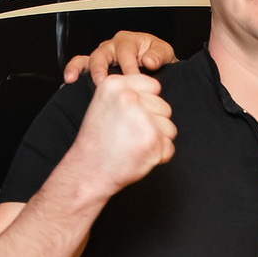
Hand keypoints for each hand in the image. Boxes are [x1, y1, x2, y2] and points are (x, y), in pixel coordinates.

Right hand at [63, 31, 177, 81]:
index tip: (132, 81)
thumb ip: (158, 56)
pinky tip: (68, 81)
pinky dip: (73, 71)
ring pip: (87, 59)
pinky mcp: (95, 67)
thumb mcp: (164, 54)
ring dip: (79, 69)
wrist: (156, 67)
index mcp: (128, 40)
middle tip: (103, 83)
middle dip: (100, 69)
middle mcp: (112, 46)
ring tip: (74, 79)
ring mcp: (102, 56)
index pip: (125, 53)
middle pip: (102, 54)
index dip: (129, 67)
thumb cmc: (157, 58)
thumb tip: (148, 61)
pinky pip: (81, 65)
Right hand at [63, 73, 176, 195]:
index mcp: (115, 84)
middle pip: (164, 108)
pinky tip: (138, 156)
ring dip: (157, 141)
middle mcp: (129, 97)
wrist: (88, 171)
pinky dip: (158, 156)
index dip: (147, 104)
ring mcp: (142, 118)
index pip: (153, 86)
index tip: (133, 118)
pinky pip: (169, 148)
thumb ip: (129, 95)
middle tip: (130, 136)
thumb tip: (155, 94)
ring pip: (169, 128)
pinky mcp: (152, 139)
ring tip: (133, 146)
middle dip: (154, 124)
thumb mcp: (104, 105)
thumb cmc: (97, 142)